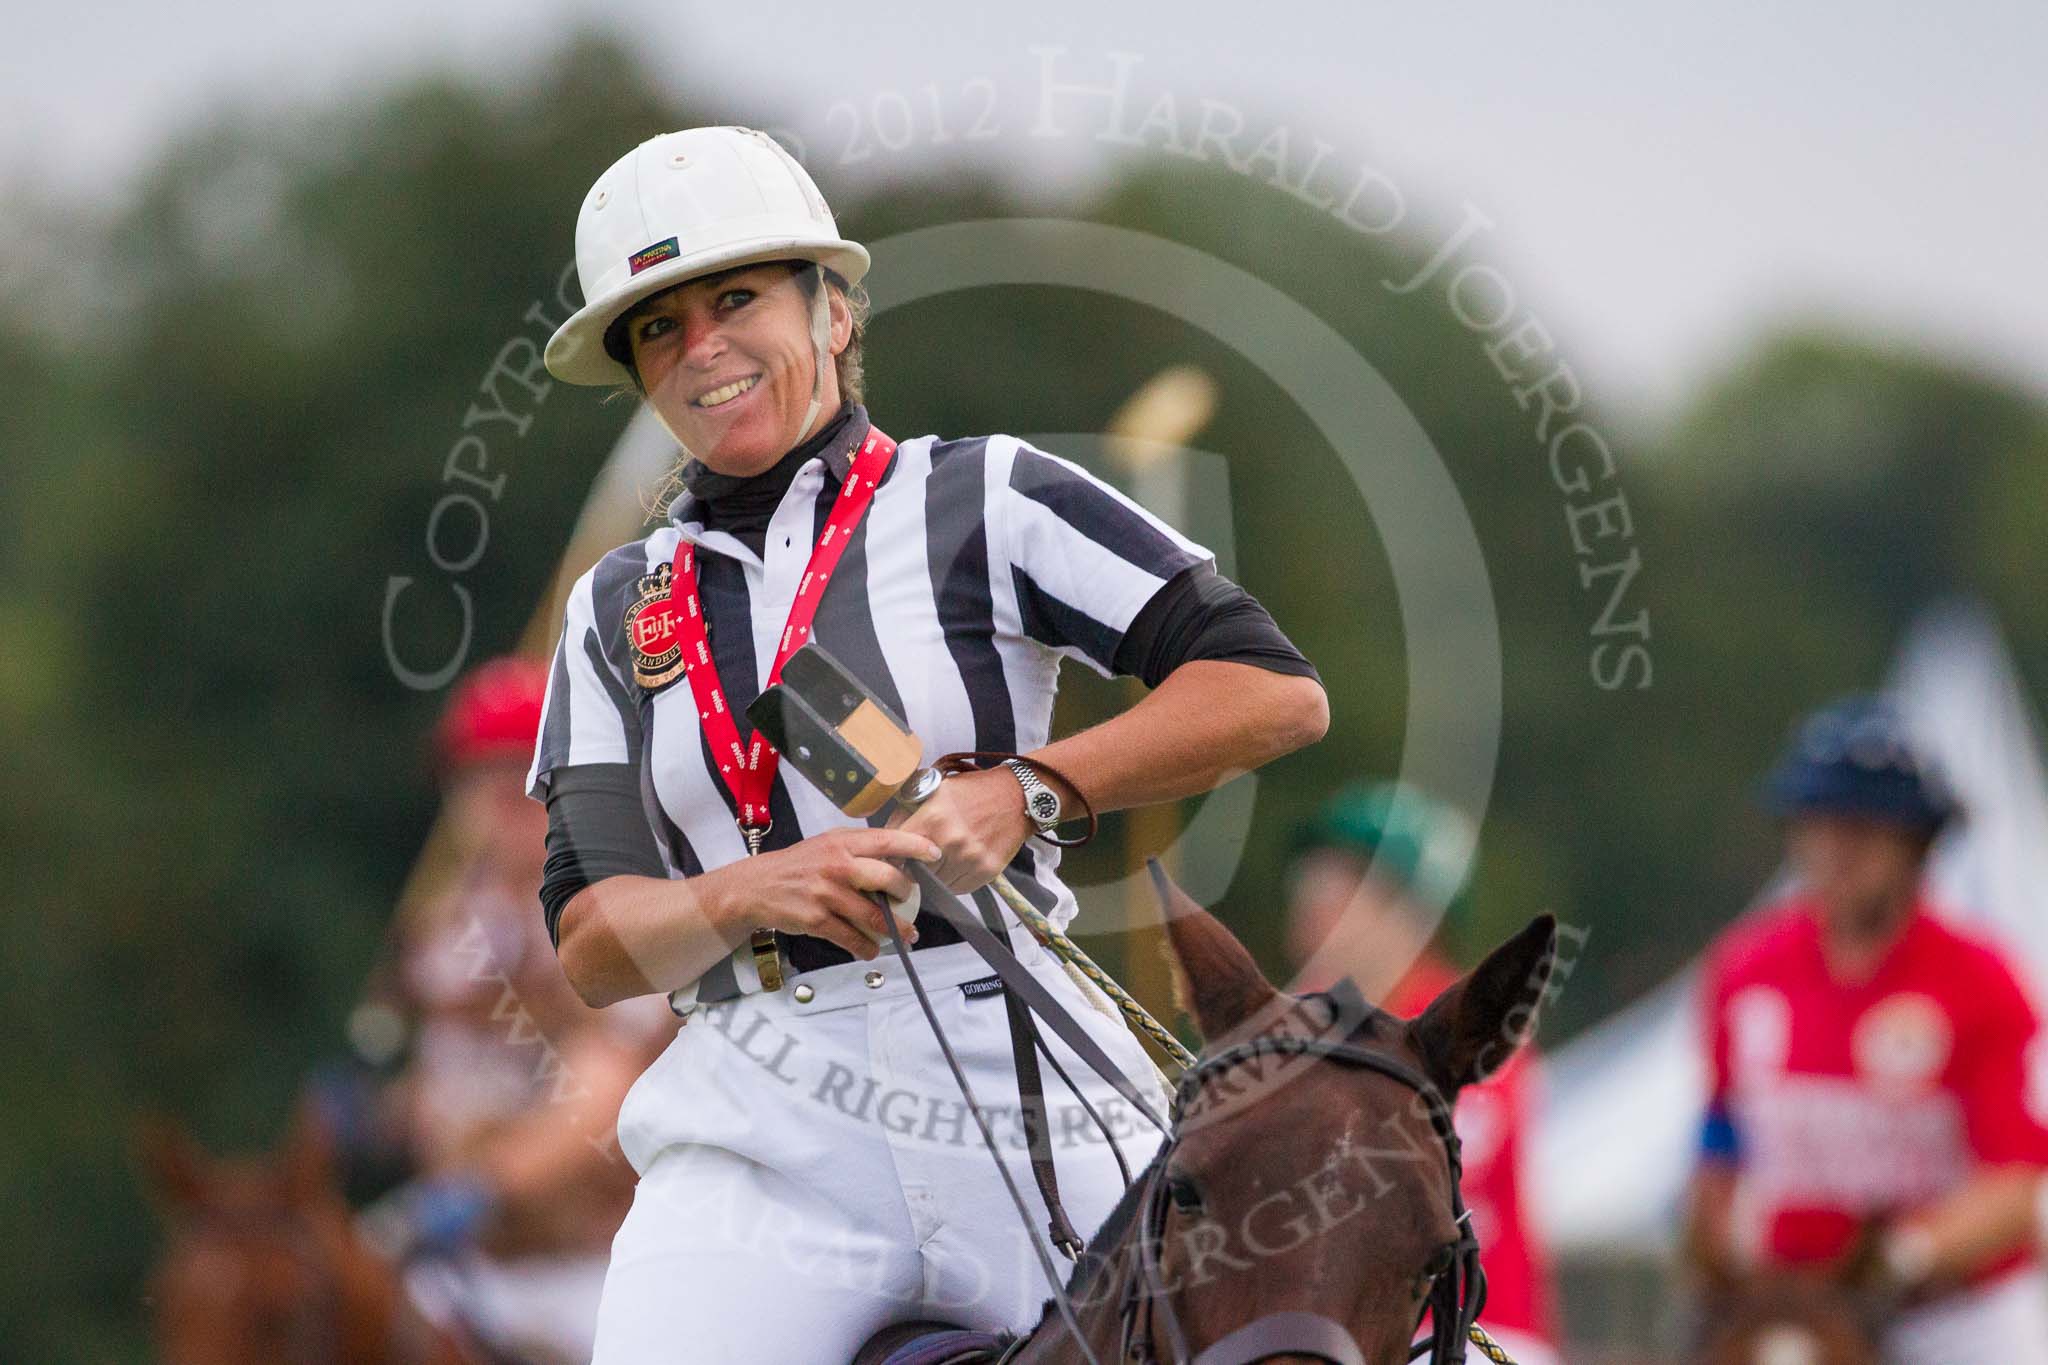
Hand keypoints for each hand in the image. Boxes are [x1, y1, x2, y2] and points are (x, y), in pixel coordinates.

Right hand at [719, 827, 939, 960]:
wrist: (756, 887)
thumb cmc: (798, 865)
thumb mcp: (826, 845)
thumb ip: (857, 850)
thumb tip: (897, 863)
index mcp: (841, 842)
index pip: (885, 840)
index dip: (914, 846)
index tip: (934, 854)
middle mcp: (836, 865)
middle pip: (886, 878)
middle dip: (907, 893)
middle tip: (914, 902)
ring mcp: (827, 893)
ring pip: (873, 916)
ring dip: (895, 930)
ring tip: (907, 935)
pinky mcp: (817, 919)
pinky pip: (851, 937)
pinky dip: (866, 947)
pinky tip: (872, 950)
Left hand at [892, 768, 1032, 892]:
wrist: (1015, 796)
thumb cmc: (971, 791)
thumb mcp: (933, 791)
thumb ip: (905, 815)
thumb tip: (885, 842)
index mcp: (932, 818)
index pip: (897, 853)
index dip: (891, 859)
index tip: (891, 861)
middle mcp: (950, 841)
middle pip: (915, 874)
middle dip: (912, 870)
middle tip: (915, 864)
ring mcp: (969, 859)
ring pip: (936, 885)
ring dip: (934, 878)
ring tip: (940, 861)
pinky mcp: (985, 872)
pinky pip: (958, 889)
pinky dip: (953, 881)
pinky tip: (957, 864)